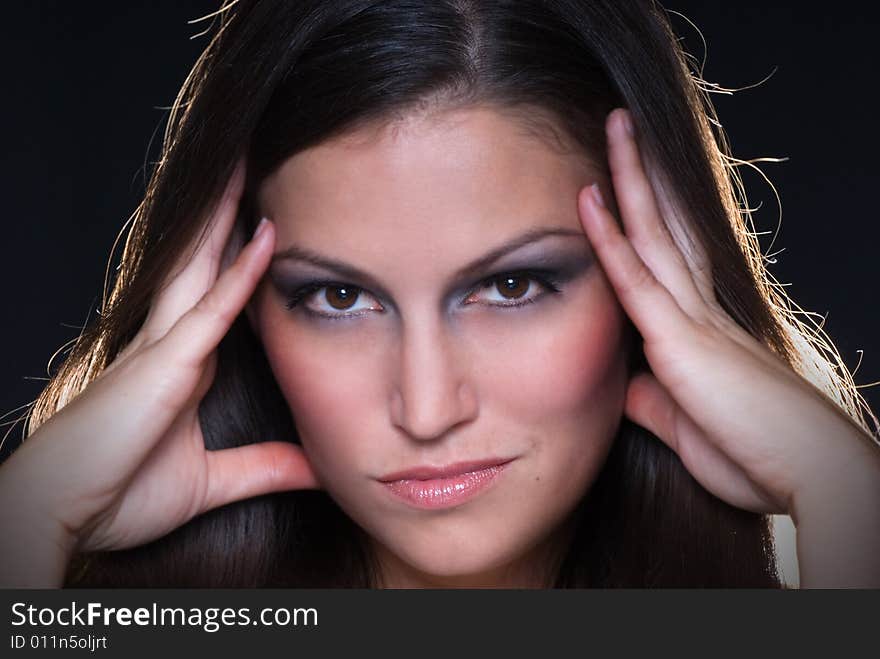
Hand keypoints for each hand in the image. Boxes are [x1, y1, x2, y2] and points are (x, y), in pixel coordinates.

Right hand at [0, 160, 317, 582]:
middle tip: (256, 159)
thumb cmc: (119, 494)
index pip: (221, 292)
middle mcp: (173, 342)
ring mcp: (165, 347)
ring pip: (203, 265)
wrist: (61, 517)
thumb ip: (265, 468)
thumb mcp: (211, 481)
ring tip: (250, 160)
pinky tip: (265, 233)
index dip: (241, 252)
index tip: (271, 217)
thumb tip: (318, 469)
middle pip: (206, 261)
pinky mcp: (163, 365)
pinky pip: (210, 309)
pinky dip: (240, 271)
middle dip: (228, 211)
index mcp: (184, 362)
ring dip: (228, 214)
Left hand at [577, 109, 879, 523]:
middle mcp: (702, 311)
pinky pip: (637, 280)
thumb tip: (628, 384)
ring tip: (616, 124)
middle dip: (643, 175)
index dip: (653, 213)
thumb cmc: (756, 457)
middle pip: (667, 227)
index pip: (673, 255)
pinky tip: (590, 199)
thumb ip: (655, 399)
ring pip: (654, 234)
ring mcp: (695, 320)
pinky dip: (611, 239)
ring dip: (630, 178)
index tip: (632, 176)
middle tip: (625, 125)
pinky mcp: (685, 342)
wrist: (812, 479)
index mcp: (705, 329)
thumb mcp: (687, 427)